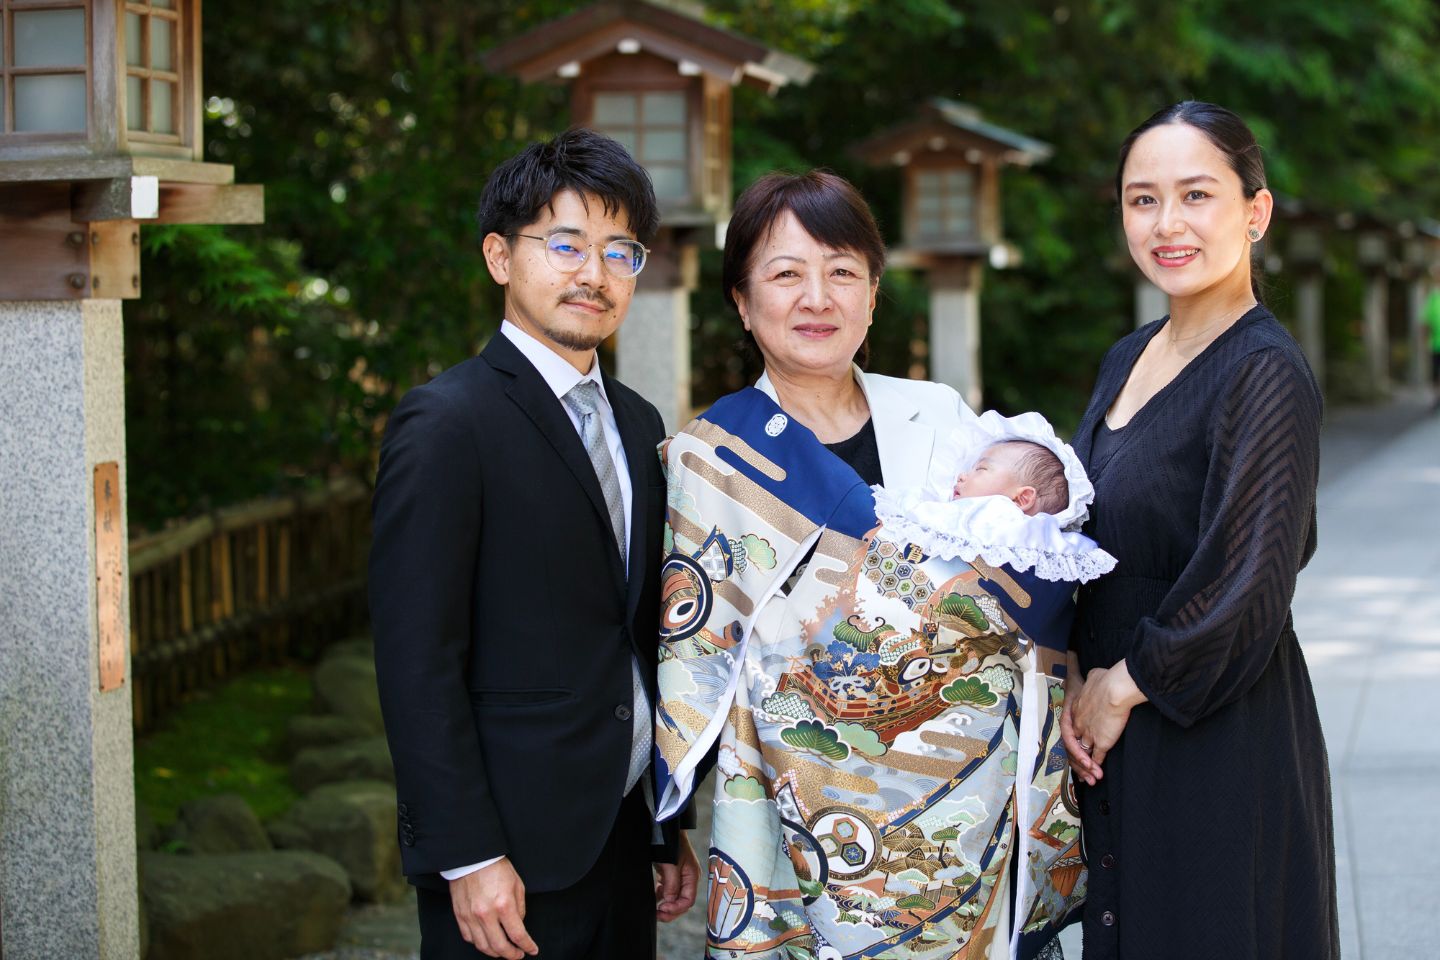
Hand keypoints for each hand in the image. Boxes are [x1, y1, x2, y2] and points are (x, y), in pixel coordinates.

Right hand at [448, 858, 537, 958]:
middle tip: (518, 954)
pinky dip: (480, 943)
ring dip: (495, 952)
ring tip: (503, 951)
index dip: (527, 946)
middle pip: (500, 946)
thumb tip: (518, 925)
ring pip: (483, 946)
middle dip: (512, 955)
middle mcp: (486, 914)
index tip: (532, 950)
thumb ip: (520, 908)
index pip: (518, 935)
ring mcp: (471, 916)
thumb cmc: (496, 867)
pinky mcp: (460, 915)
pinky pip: (469, 938)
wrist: (472, 857)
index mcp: (504, 905)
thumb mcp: (517, 885)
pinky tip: (487, 941)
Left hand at [655, 831, 699, 921]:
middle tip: (657, 915)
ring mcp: (679, 876)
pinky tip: (654, 898)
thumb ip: (672, 884)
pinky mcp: (670, 874)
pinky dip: (661, 896)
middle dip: (671, 911)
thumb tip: (669, 902)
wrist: (663, 826)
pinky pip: (667, 890)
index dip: (676, 908)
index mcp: (692, 876)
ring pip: (674, 898)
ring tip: (654, 910)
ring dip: (665, 905)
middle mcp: (687, 878)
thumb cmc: (670, 843)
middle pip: (682, 902)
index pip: (688, 900)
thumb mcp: (671, 864)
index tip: (662, 909)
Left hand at [1070, 659, 1147, 774]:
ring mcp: (1088, 733)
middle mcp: (1079, 723)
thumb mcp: (1094, 676)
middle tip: (1081, 767)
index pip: (1071, 727)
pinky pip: (1095, 757)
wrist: (1115, 689)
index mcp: (1075, 709)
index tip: (1081, 741)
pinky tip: (1098, 772)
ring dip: (1085, 766)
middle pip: (1072, 743)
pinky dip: (1096, 765)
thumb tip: (1097, 676)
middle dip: (1076, 757)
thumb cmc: (1107, 680)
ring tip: (1091, 776)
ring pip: (1082, 753)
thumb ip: (1094, 680)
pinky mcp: (1100, 741)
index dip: (1076, 735)